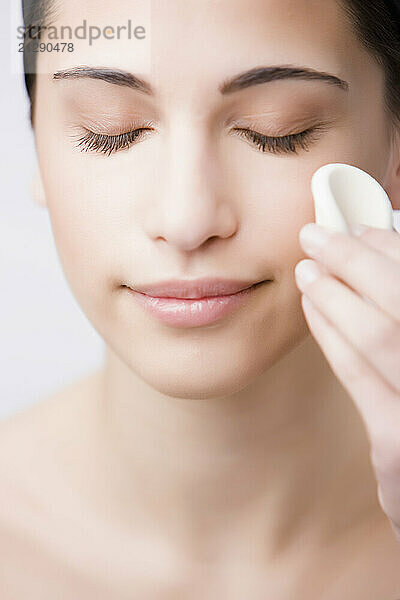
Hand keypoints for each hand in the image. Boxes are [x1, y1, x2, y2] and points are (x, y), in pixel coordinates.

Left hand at [294, 222, 399, 540]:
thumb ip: (397, 311)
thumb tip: (374, 250)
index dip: (390, 247)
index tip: (358, 228)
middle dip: (354, 259)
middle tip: (316, 234)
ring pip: (379, 334)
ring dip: (335, 293)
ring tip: (307, 269)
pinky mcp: (398, 445)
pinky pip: (357, 376)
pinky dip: (331, 334)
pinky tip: (312, 310)